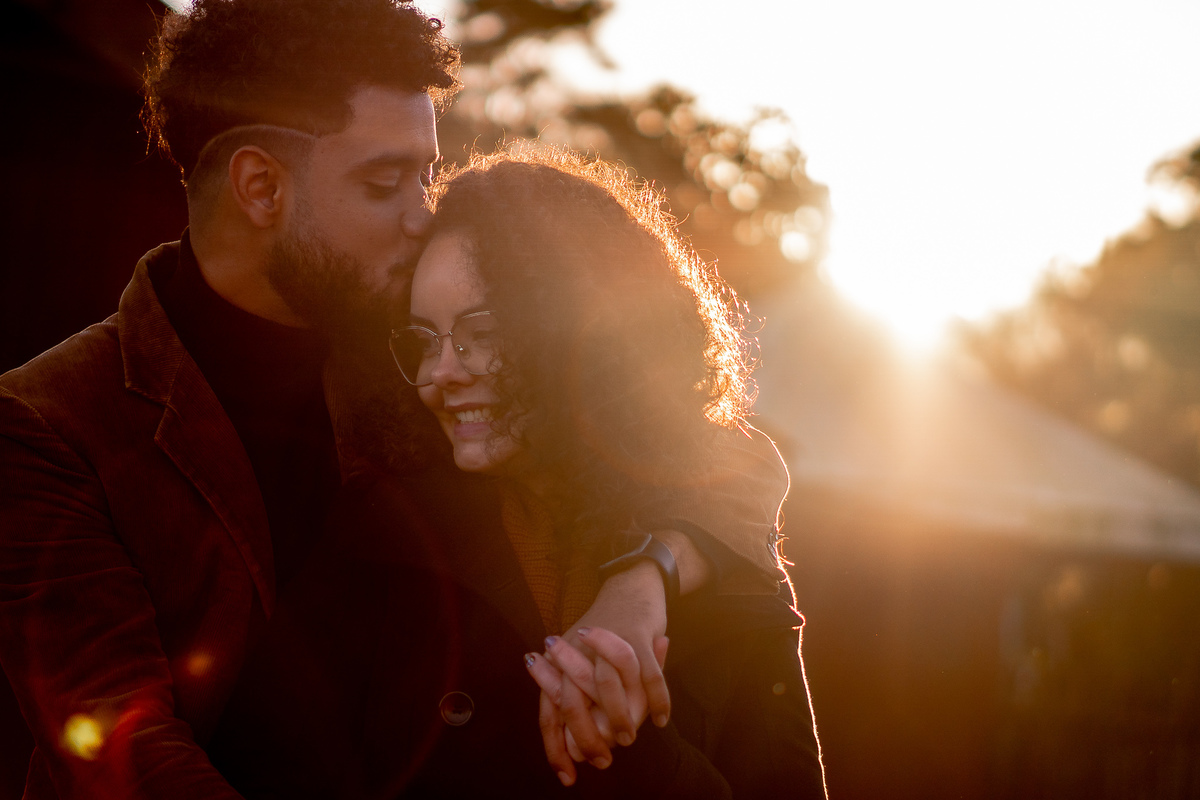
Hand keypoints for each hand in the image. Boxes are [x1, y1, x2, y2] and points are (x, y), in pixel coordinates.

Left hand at [525, 630, 669, 785]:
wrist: (629, 586)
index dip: (556, 748)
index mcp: (559, 660)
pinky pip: (649, 676)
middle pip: (574, 704)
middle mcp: (577, 651)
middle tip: (601, 761)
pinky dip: (657, 701)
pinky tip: (660, 719)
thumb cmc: (601, 628)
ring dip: (618, 719)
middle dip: (587, 740)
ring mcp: (608, 643)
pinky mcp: (639, 637)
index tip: (567, 777)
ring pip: (608, 691)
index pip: (550, 712)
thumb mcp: (576, 660)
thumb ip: (570, 699)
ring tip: (627, 738)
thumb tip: (569, 749)